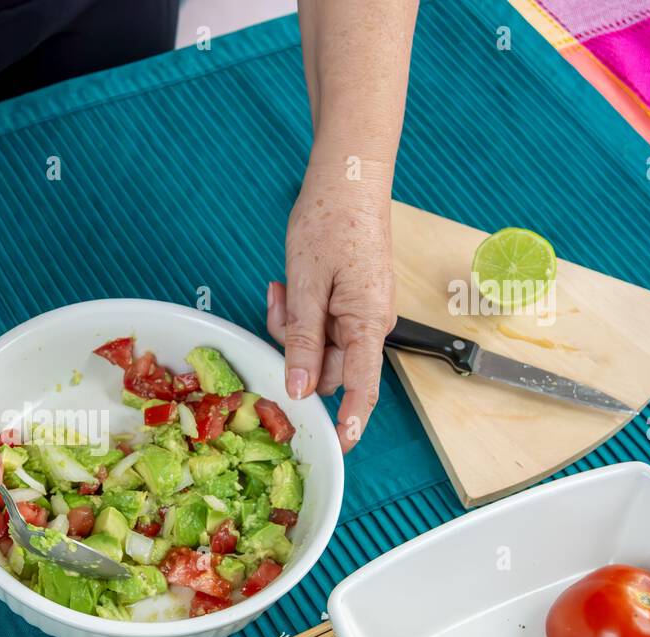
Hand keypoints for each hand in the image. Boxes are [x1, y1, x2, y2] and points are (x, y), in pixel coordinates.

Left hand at [267, 160, 395, 451]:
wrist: (348, 177)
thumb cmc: (332, 221)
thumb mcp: (307, 285)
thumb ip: (302, 340)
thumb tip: (298, 387)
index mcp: (367, 323)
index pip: (362, 387)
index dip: (351, 420)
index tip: (341, 447)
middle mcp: (370, 323)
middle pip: (327, 366)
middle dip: (294, 348)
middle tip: (279, 304)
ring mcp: (361, 312)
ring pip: (317, 345)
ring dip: (292, 325)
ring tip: (284, 285)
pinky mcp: (350, 300)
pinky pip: (319, 323)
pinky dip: (299, 311)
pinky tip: (290, 283)